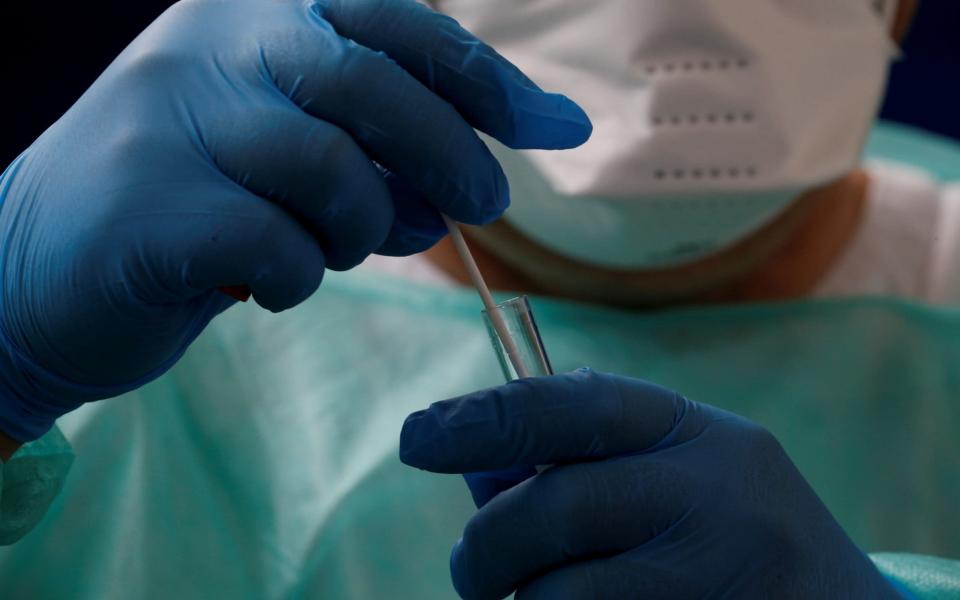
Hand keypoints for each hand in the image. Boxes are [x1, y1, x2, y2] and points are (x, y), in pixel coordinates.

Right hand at [0, 0, 590, 441]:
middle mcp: (207, 45)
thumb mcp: (287, 146)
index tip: (552, 127)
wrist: (38, 265)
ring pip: (332, 174)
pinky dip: (297, 279)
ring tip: (330, 247)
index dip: (481, 76)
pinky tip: (268, 282)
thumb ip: (378, 139)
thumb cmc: (192, 201)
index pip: (392, 22)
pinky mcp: (151, 208)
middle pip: (371, 84)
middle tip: (481, 206)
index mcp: (249, 10)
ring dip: (358, 229)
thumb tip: (497, 157)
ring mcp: (170, 121)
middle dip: (447, 154)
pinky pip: (280, 248)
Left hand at [400, 369, 901, 599]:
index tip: (416, 437)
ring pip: (562, 595)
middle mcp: (713, 493)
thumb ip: (582, 464)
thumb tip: (471, 470)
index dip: (485, 418)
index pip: (573, 407)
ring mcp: (716, 576)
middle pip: (555, 507)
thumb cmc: (725, 535)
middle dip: (487, 546)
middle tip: (471, 568)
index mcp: (694, 432)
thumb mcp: (672, 474)